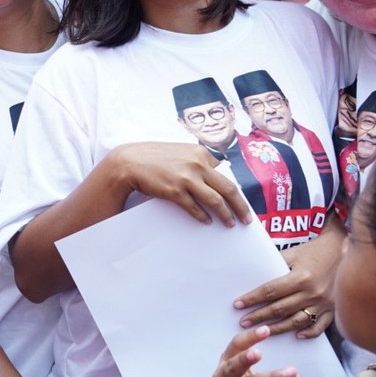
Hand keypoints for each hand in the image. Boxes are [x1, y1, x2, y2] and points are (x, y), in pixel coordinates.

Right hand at [108, 142, 253, 226]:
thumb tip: (214, 174)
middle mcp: (197, 164)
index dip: (234, 189)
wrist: (129, 162)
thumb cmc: (153, 158)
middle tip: (246, 218)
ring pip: (215, 200)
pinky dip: (203, 216)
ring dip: (226, 214)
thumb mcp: (179, 153)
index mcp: (200, 153)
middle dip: (240, 206)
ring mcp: (186, 178)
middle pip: (228, 188)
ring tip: (230, 224)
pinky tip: (206, 222)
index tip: (239, 200)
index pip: (226, 174)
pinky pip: (195, 208)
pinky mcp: (174, 191)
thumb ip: (196, 161)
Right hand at [212, 325, 301, 376]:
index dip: (250, 337)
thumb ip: (281, 376)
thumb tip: (295, 375)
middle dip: (245, 359)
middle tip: (259, 353)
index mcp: (227, 362)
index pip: (235, 345)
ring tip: (290, 372)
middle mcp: (222, 376)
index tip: (266, 330)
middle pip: (233, 365)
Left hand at [234, 223, 342, 336]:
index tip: (238, 304)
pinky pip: (320, 326)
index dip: (252, 298)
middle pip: (280, 309)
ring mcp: (324, 304)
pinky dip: (308, 333)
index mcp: (300, 277)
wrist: (343, 250)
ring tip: (262, 332)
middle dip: (259, 316)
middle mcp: (312, 293)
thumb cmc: (314, 251)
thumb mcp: (293, 253)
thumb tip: (254, 275)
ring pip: (297, 321)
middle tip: (243, 322)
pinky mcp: (334, 310)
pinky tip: (296, 336)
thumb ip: (276, 265)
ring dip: (278, 328)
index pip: (270, 291)